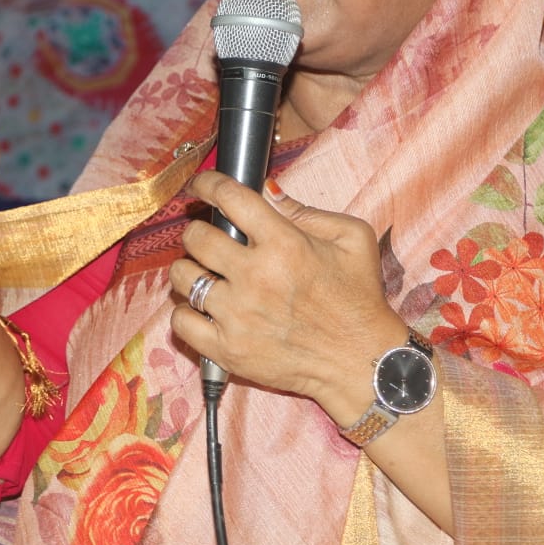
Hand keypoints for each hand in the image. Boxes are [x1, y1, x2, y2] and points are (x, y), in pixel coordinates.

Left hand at [166, 173, 406, 415]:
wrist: (362, 360)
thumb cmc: (358, 298)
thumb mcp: (352, 239)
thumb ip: (305, 211)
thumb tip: (266, 189)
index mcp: (284, 244)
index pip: (230, 198)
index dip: (208, 184)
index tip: (201, 186)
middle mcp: (255, 277)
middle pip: (196, 237)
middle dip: (197, 231)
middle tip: (206, 238)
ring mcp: (237, 315)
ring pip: (182, 277)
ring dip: (188, 270)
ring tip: (204, 273)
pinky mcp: (227, 350)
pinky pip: (180, 322)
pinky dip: (185, 312)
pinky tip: (201, 309)